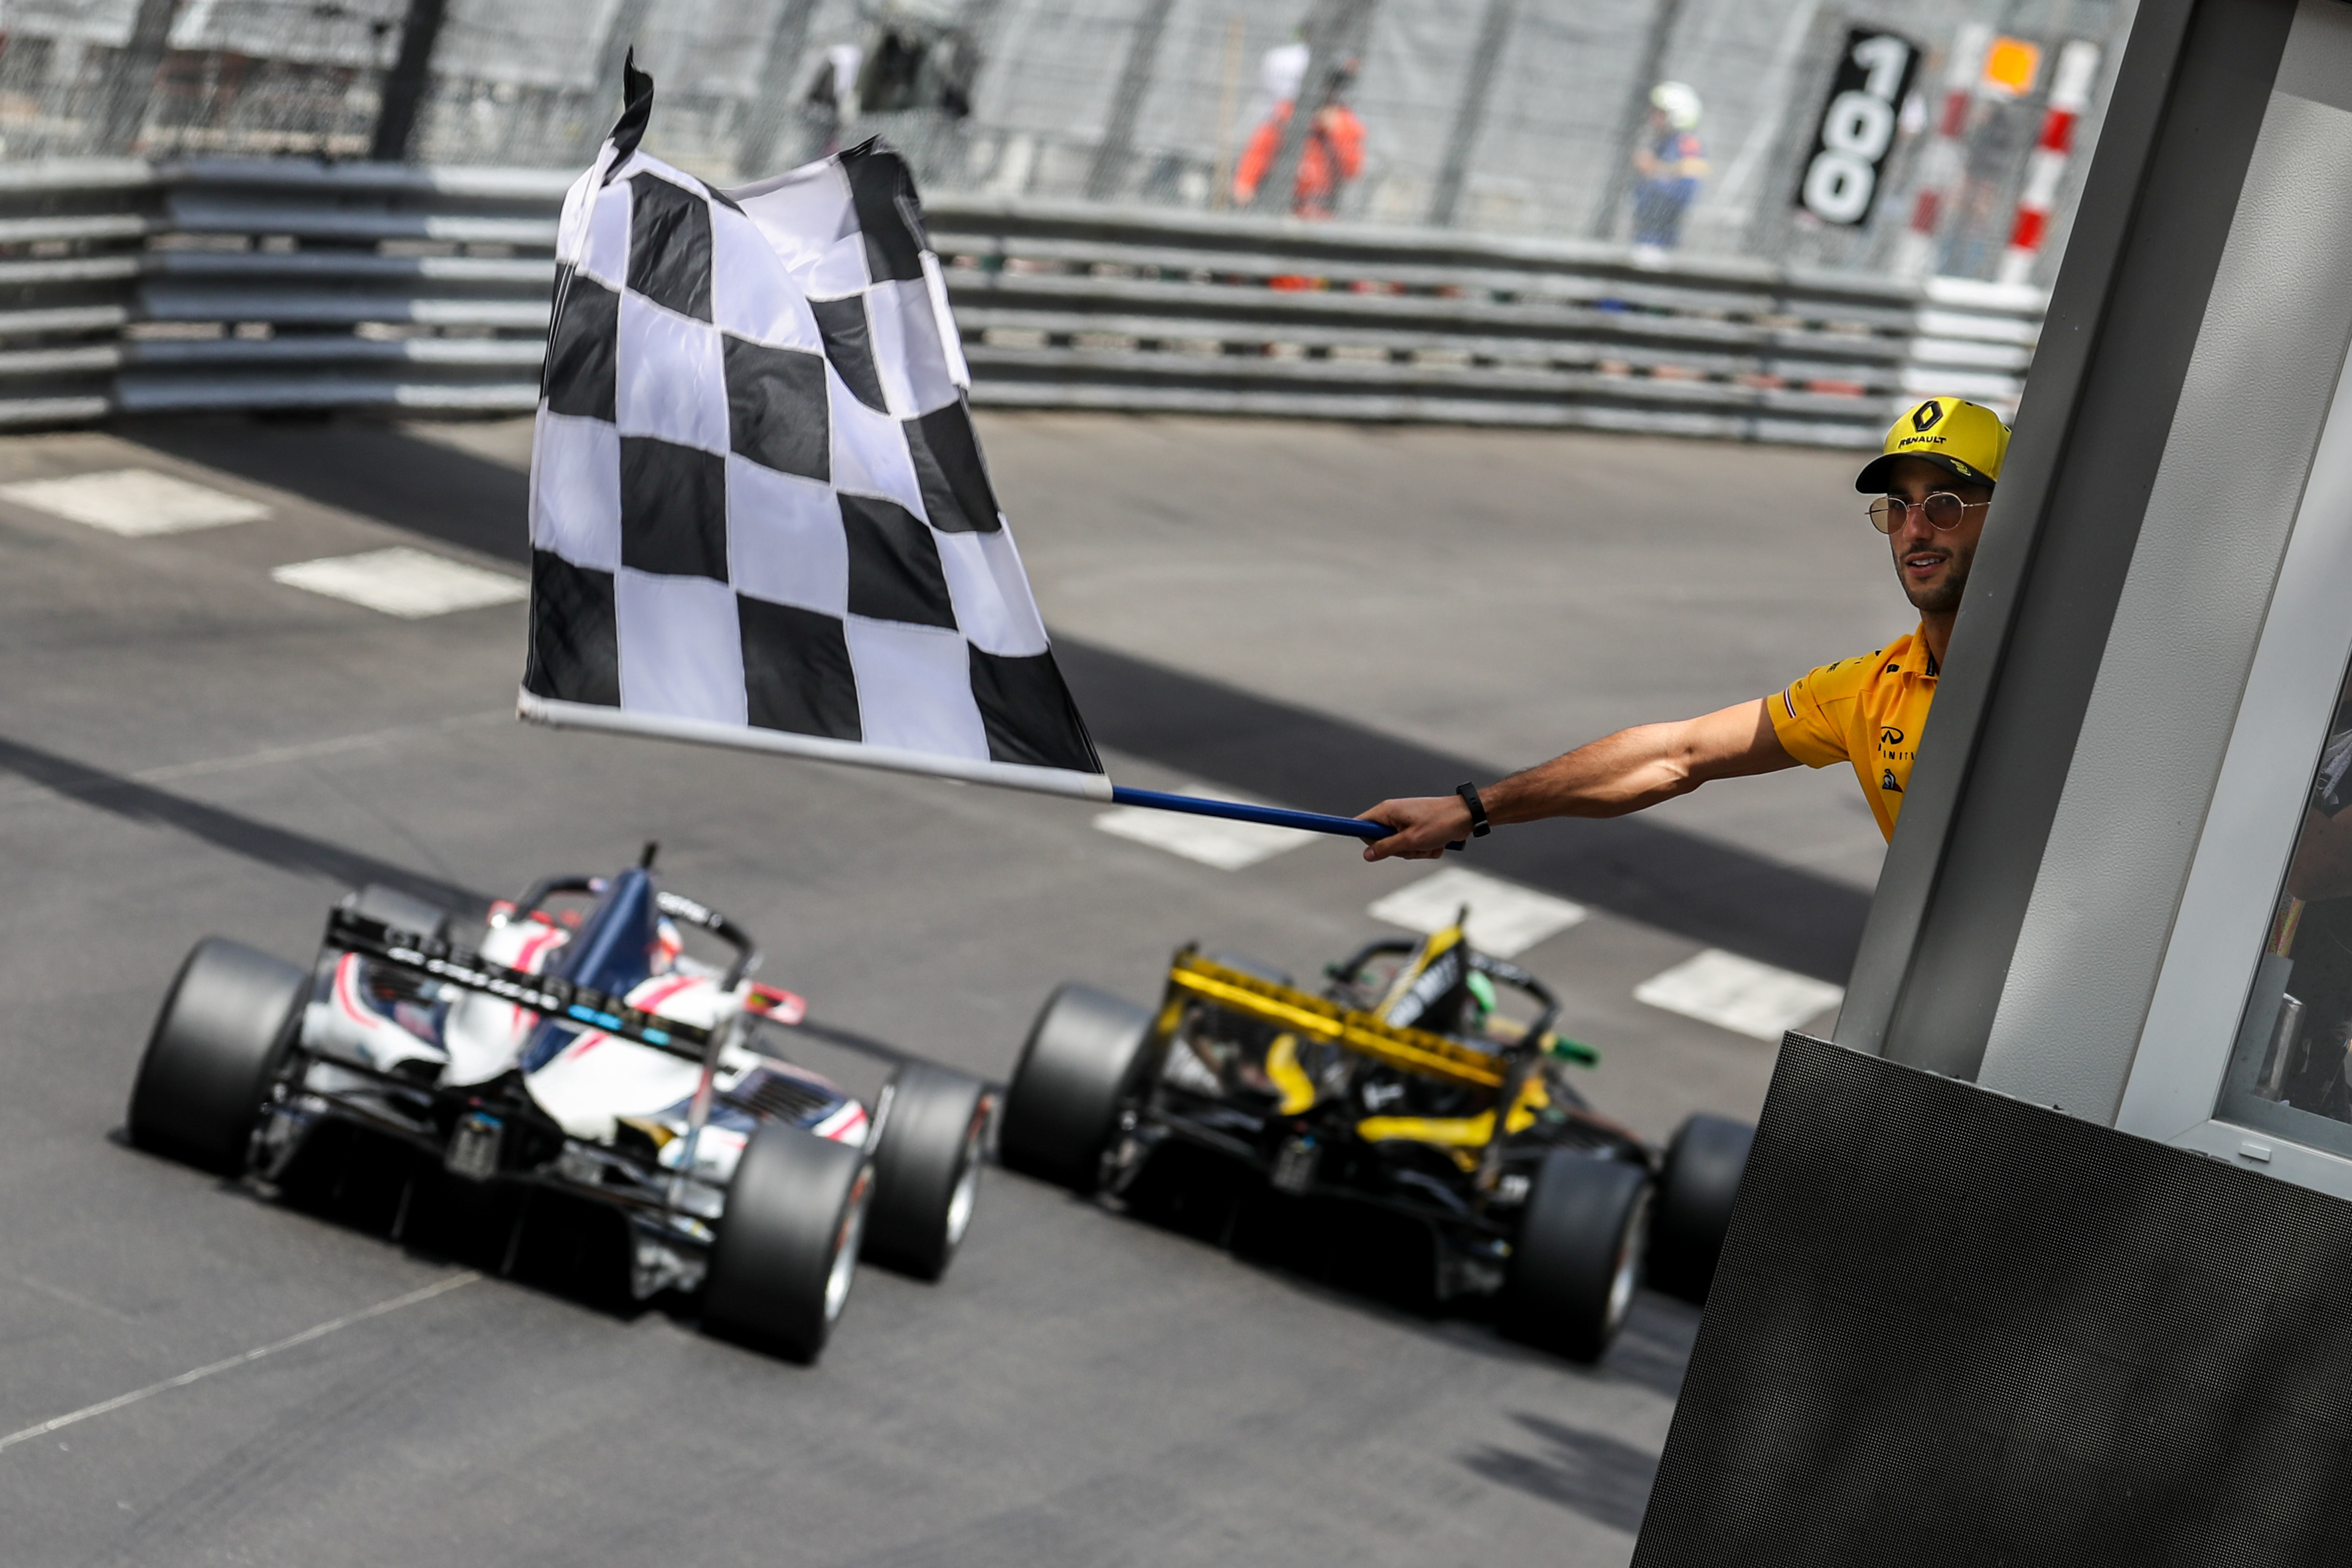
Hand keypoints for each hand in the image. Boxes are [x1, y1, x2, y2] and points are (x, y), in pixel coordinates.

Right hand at [1357, 795, 1471, 861]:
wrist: (1467, 815)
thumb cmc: (1440, 822)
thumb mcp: (1411, 840)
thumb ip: (1387, 847)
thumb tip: (1367, 854)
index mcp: (1388, 811)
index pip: (1361, 824)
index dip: (1365, 839)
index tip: (1370, 850)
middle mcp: (1394, 815)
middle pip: (1382, 842)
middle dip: (1400, 850)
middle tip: (1414, 845)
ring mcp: (1407, 823)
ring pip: (1400, 848)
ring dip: (1416, 851)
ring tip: (1430, 843)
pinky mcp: (1418, 829)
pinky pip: (1414, 847)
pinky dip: (1426, 849)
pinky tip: (1437, 842)